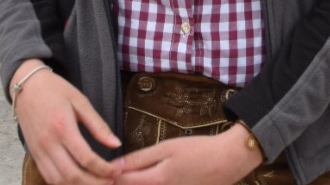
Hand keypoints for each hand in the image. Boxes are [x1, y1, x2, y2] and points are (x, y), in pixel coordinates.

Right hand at [13, 65, 123, 184]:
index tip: (116, 171)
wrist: (26, 86)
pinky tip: (77, 180)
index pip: (86, 158)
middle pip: (72, 175)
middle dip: (93, 183)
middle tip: (110, 182)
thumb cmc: (55, 90)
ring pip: (58, 180)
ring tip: (96, 183)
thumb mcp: (81, 101)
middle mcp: (48, 143)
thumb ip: (98, 125)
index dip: (104, 169)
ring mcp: (39, 151)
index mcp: (63, 128)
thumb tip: (116, 143)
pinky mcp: (34, 154)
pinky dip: (63, 183)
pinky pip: (49, 177)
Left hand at [114, 126, 261, 184]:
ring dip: (135, 184)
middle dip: (120, 183)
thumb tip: (114, 165)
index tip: (101, 169)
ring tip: (130, 176)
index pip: (122, 183)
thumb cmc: (199, 150)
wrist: (228, 161)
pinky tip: (149, 180)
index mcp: (156, 181)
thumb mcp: (167, 148)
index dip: (109, 176)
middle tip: (110, 175)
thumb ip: (140, 158)